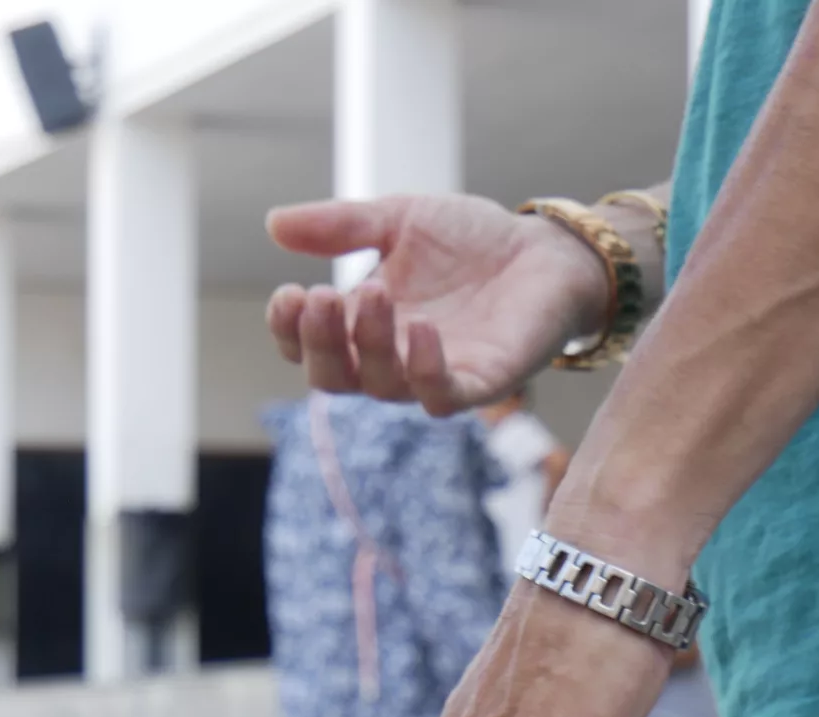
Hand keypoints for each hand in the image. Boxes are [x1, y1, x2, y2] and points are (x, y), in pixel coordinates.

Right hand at [266, 195, 607, 414]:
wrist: (545, 247)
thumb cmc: (471, 240)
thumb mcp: (398, 218)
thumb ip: (342, 225)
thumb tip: (274, 224)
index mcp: (363, 324)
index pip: (308, 348)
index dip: (289, 330)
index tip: (290, 294)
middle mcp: (392, 358)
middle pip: (333, 378)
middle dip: (320, 342)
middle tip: (323, 296)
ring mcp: (435, 374)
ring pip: (382, 387)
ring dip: (369, 344)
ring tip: (375, 293)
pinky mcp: (482, 382)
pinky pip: (442, 396)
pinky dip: (425, 370)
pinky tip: (421, 330)